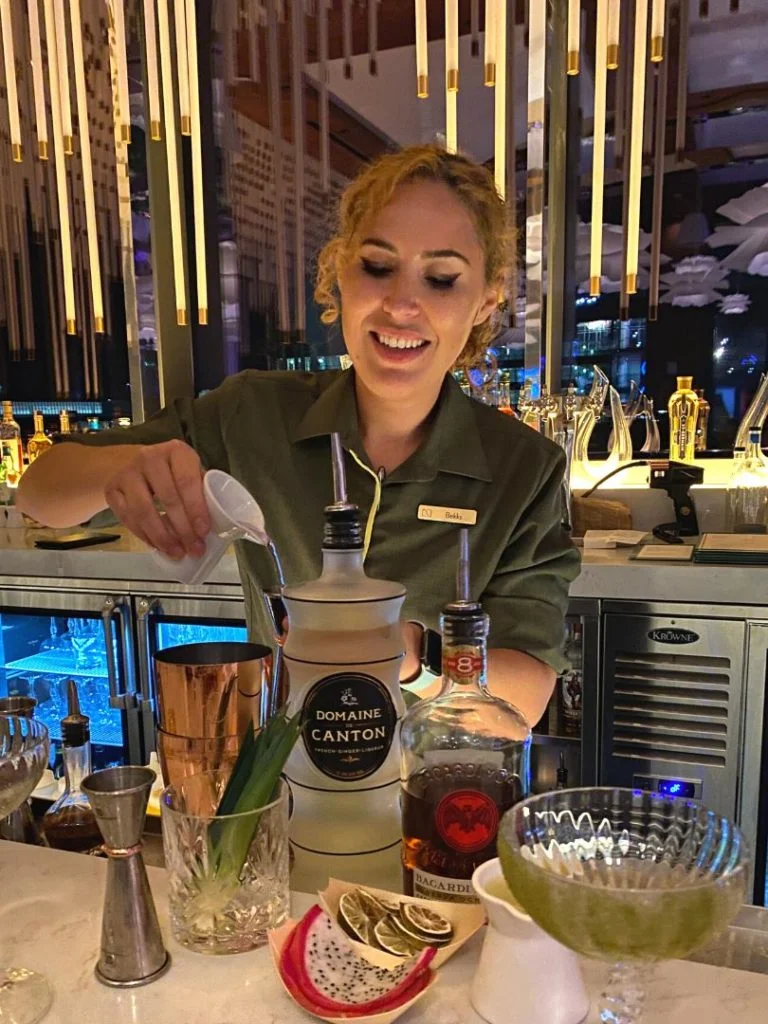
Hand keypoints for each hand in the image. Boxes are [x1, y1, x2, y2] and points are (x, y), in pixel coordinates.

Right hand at [104, 440, 209, 558]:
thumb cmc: (170, 473)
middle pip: (168, 498)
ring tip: (176, 552)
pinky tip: (158, 546)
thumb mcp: (189, 473)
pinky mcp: (112, 489)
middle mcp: (150, 457)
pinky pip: (128, 518)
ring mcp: (128, 472)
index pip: (187, 481)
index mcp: (177, 451)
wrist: (130, 463)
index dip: (196, 508)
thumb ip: (203, 492)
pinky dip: (144, 536)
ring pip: (144, 511)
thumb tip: (221, 523)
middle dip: (183, 528)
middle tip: (194, 548)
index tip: (203, 531)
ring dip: (162, 536)